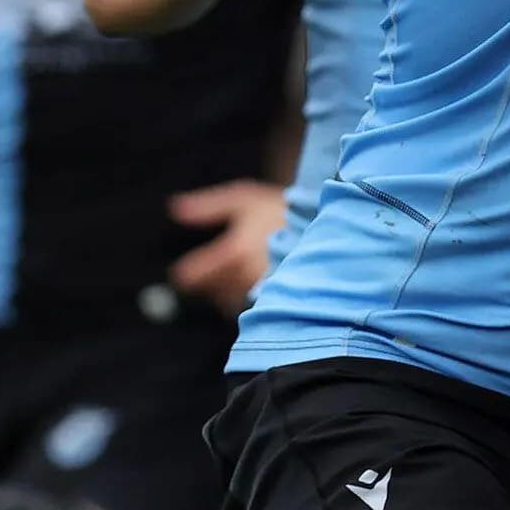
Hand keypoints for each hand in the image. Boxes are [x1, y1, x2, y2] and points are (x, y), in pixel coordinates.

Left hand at [167, 179, 287, 312]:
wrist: (335, 230)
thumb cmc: (284, 212)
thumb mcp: (246, 199)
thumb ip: (209, 206)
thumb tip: (175, 210)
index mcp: (233, 251)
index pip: (192, 276)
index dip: (190, 273)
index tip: (189, 272)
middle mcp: (247, 276)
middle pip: (212, 292)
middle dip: (216, 281)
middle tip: (232, 265)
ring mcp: (265, 292)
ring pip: (232, 303)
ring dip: (234, 292)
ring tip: (250, 272)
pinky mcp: (281, 304)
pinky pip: (255, 309)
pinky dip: (253, 300)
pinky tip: (264, 284)